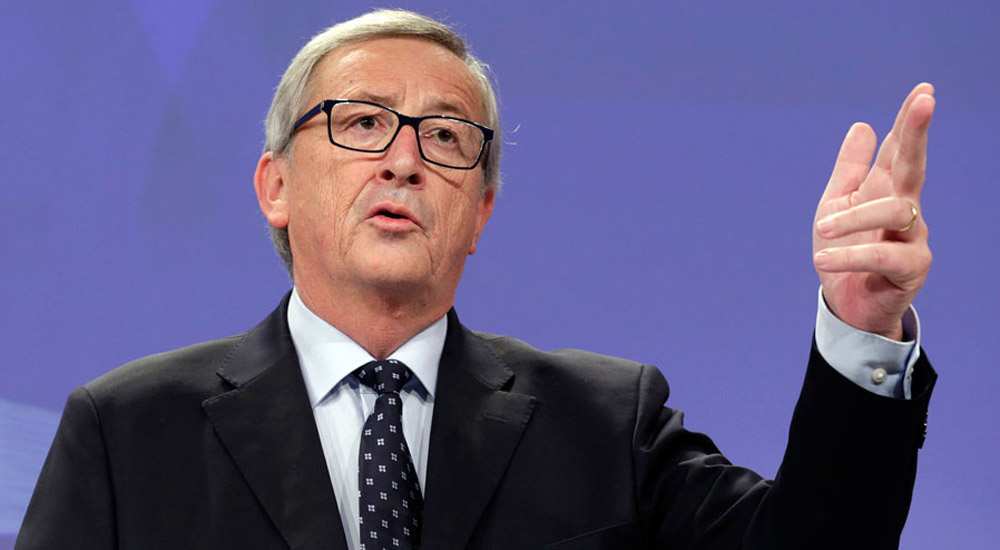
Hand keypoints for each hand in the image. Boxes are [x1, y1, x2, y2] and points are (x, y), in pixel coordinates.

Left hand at [812, 83, 935, 340]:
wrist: (847, 305)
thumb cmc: (845, 252)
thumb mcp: (837, 206)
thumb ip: (850, 170)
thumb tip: (862, 125)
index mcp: (886, 190)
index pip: (899, 150)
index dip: (910, 121)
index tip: (923, 90)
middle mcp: (906, 209)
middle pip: (913, 165)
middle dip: (917, 133)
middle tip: (924, 103)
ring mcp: (913, 237)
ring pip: (894, 211)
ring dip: (853, 218)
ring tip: (821, 228)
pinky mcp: (911, 268)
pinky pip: (883, 255)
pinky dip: (851, 255)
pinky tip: (823, 257)